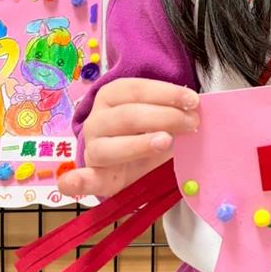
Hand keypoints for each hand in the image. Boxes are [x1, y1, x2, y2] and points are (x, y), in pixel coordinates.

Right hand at [58, 79, 199, 198]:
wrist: (130, 161)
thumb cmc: (147, 130)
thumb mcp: (160, 115)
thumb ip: (174, 110)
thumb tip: (196, 110)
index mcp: (113, 95)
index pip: (137, 89)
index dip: (166, 93)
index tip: (193, 101)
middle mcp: (98, 119)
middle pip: (128, 116)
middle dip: (164, 117)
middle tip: (192, 123)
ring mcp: (93, 147)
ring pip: (112, 146)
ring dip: (140, 144)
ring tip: (165, 142)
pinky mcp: (94, 176)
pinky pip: (81, 180)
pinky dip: (76, 182)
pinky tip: (74, 182)